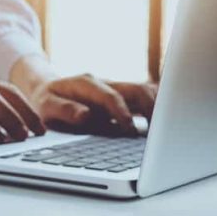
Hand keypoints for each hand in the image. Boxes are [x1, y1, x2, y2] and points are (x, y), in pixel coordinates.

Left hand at [30, 74, 157, 135]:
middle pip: (136, 90)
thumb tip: (86, 115)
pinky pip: (145, 100)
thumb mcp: (46, 107)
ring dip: (159, 108)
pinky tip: (168, 125)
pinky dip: (158, 109)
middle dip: (151, 109)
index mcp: (86, 83)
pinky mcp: (123, 98)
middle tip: (161, 132)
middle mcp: (105, 83)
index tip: (129, 130)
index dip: (122, 112)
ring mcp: (116, 89)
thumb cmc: (47, 102)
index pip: (110, 95)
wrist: (47, 90)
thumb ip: (65, 110)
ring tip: (170, 130)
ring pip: (146, 92)